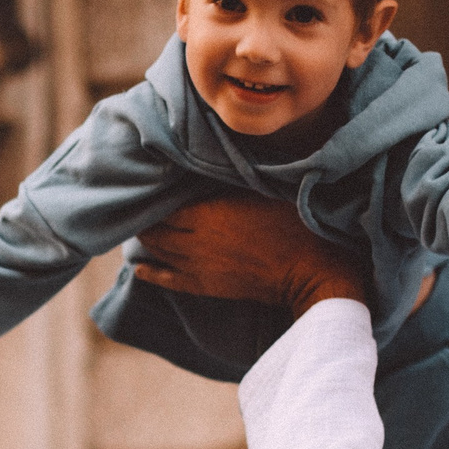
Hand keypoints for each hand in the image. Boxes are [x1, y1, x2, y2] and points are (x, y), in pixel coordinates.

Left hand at [130, 195, 367, 317]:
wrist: (310, 270)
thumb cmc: (293, 223)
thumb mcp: (262, 190)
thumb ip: (231, 180)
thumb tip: (211, 162)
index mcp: (208, 216)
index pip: (166, 206)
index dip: (156, 195)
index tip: (151, 183)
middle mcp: (195, 242)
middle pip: (156, 229)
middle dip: (146, 217)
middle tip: (140, 204)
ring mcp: (198, 267)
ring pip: (159, 252)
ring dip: (148, 239)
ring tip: (141, 226)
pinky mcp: (206, 287)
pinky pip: (168, 280)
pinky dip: (150, 272)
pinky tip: (138, 267)